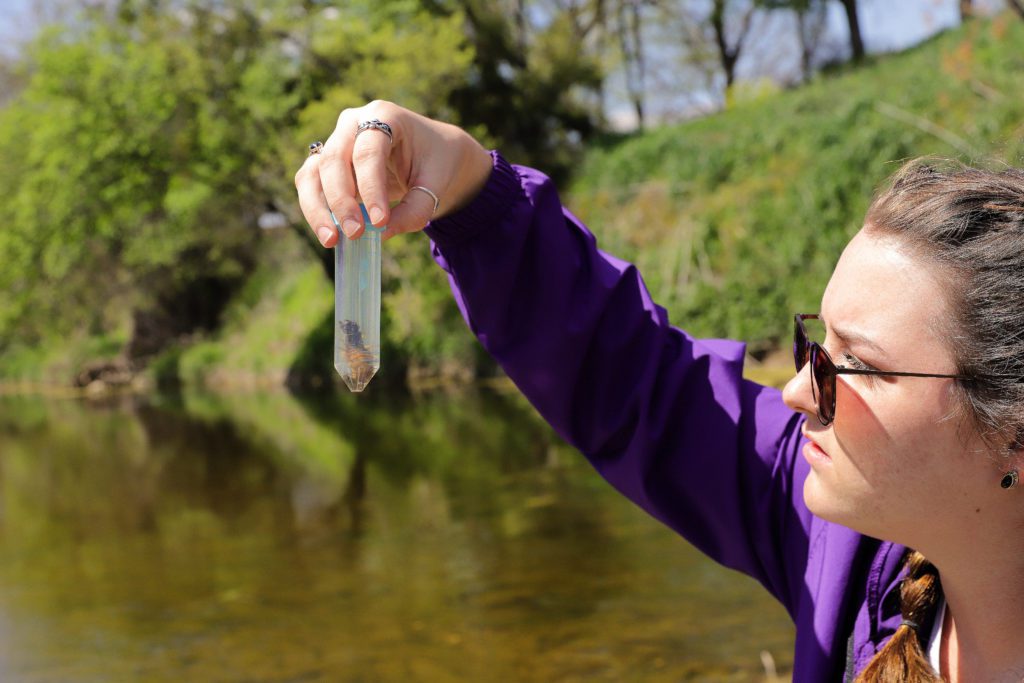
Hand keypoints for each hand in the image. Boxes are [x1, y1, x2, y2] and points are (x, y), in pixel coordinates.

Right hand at [294, 100, 492, 246]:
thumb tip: (383, 233)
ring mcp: (336, 142)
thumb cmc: (436, 162)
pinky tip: (330, 234)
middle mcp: (353, 123)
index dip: (371, 188)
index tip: (379, 221)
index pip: (369, 152)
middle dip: (341, 201)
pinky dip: (316, 209)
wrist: (432, 153)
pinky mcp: (327, 164)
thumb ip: (416, 208)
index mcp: (384, 115)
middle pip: (334, 160)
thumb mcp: (436, 183)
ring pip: (312, 172)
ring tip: (331, 240)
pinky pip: (311, 184)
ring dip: (317, 208)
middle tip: (355, 233)